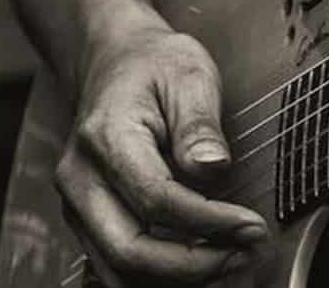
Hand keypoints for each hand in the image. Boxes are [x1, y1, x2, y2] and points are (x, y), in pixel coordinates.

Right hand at [56, 2, 269, 285]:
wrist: (114, 62)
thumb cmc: (154, 65)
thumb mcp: (188, 73)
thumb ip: (199, 123)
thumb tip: (213, 168)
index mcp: (106, 137)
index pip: (155, 199)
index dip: (207, 221)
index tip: (251, 225)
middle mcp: (81, 179)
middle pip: (128, 250)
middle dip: (193, 265)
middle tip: (244, 254)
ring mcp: (77, 205)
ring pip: (117, 270)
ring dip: (176, 278)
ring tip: (229, 261)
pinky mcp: (87, 221)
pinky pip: (115, 267)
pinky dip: (157, 277)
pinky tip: (200, 262)